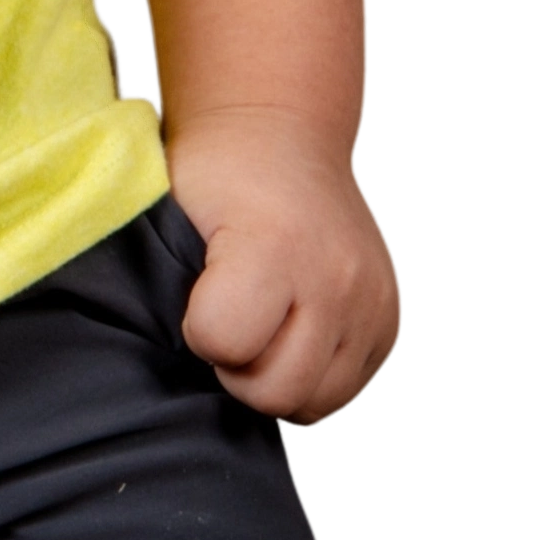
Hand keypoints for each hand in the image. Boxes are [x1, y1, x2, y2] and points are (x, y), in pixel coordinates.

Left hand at [162, 110, 403, 426]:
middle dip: (237, 369)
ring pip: (313, 405)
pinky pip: (342, 392)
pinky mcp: (388, 323)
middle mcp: (336, 277)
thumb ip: (162, 283)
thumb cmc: (215, 174)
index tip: (196, 300)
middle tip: (225, 323)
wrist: (282, 135)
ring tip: (260, 331)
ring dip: (277, 382)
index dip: (197, 331)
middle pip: (275, 392)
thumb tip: (151, 355)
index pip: (223, 341)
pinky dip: (310, 377)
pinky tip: (291, 335)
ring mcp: (372, 304)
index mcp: (275, 243)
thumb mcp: (172, 208)